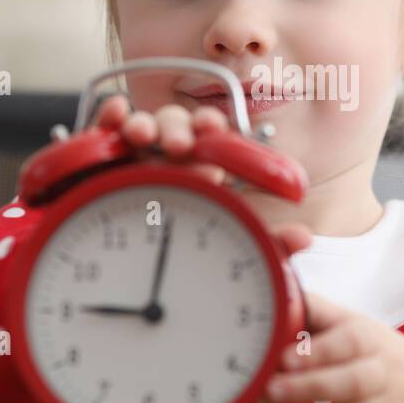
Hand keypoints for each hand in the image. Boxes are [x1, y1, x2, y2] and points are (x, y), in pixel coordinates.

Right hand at [90, 94, 310, 254]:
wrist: (136, 290)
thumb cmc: (189, 266)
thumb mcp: (231, 253)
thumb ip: (266, 245)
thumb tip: (304, 237)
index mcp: (205, 174)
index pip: (214, 144)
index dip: (216, 132)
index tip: (216, 132)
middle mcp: (171, 163)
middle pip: (178, 131)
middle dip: (180, 129)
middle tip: (180, 144)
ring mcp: (134, 162)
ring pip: (142, 130)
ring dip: (144, 125)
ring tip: (144, 135)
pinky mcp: (99, 165)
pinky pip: (102, 135)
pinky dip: (108, 118)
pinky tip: (113, 111)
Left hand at [245, 292, 403, 402]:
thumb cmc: (388, 359)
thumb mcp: (361, 327)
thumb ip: (319, 312)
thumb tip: (274, 289)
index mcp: (373, 340)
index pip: (350, 341)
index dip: (317, 349)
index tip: (282, 358)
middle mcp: (386, 375)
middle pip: (349, 384)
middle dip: (304, 389)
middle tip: (264, 394)